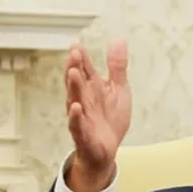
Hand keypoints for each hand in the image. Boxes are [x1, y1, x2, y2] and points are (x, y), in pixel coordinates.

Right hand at [65, 40, 131, 191]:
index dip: (82, 59)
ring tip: (73, 73)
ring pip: (75, 100)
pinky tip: (75, 108)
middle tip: (74, 54)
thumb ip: (117, 68)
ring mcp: (82, 117)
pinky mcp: (83, 134)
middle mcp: (83, 100)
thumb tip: (119, 41)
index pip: (85, 70)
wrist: (107, 150)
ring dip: (73, 87)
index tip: (77, 46)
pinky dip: (76, 117)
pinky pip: (77, 125)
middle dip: (75, 68)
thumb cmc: (110, 119)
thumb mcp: (119, 90)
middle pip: (77, 82)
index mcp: (91, 89)